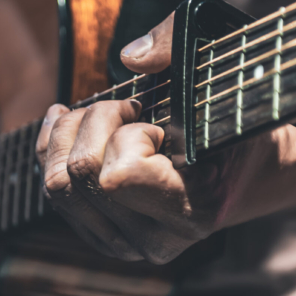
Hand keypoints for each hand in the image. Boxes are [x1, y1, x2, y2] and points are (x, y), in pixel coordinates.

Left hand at [37, 11, 295, 263]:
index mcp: (189, 212)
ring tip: (105, 117)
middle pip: (77, 177)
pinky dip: (53, 148)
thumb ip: (181, 51)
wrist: (245, 178)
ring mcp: (124, 244)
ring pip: (54, 185)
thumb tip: (129, 57)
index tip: (152, 119)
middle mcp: (153, 240)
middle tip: (128, 109)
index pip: (116, 177)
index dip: (126, 135)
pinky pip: (51, 191)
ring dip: (71, 134)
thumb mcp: (222, 84)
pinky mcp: (102, 237)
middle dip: (93, 122)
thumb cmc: (234, 130)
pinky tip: (70, 123)